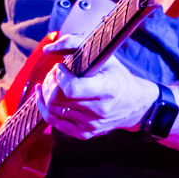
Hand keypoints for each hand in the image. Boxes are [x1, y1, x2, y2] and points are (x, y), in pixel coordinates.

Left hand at [38, 35, 157, 138]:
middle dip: (50, 82)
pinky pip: (54, 122)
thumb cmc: (117, 77)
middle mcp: (99, 110)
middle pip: (58, 99)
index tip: (62, 66)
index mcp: (107, 89)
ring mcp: (90, 125)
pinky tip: (44, 96)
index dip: (60, 76)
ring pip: (53, 110)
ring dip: (46, 93)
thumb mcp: (104, 55)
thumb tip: (47, 49)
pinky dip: (44, 107)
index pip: (72, 88)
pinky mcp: (84, 133)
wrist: (134, 105)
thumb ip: (75, 44)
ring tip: (52, 82)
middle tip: (54, 73)